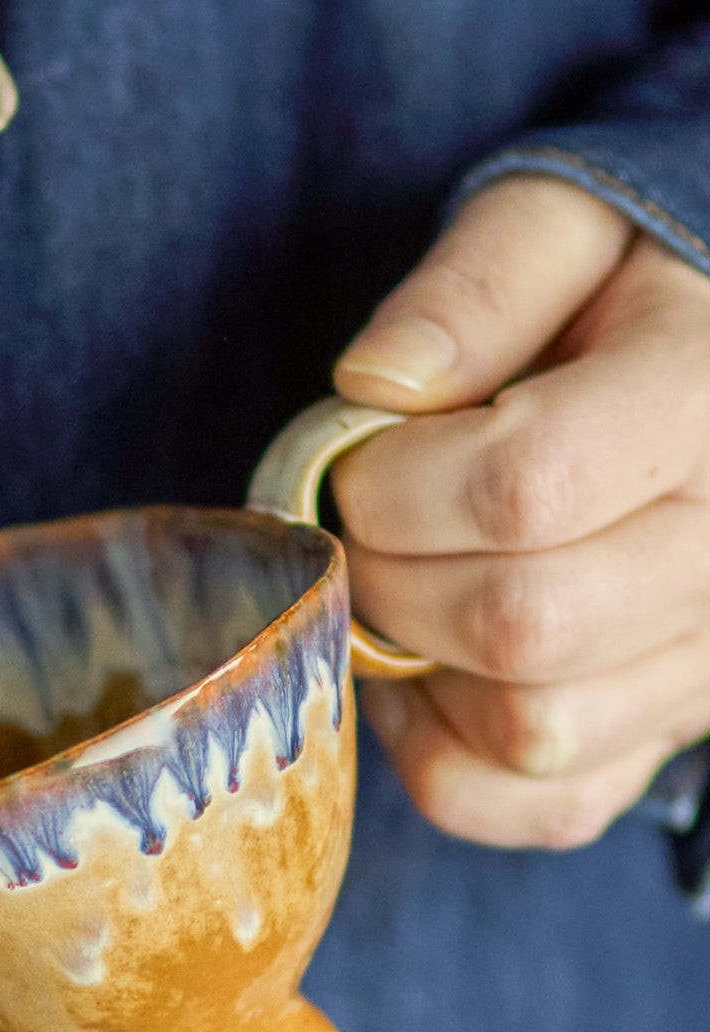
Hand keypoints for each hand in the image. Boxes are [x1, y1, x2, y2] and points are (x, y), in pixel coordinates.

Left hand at [330, 175, 709, 848]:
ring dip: (421, 672)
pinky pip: (544, 807)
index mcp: (705, 402)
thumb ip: (477, 286)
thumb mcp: (562, 224)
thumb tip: (375, 387)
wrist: (705, 372)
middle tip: (363, 529)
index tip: (355, 462)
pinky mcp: (668, 733)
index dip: (396, 489)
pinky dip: (452, 764)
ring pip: (533, 731)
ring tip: (405, 590)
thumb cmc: (626, 289)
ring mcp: (708, 662)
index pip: (530, 487)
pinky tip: (432, 677)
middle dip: (390, 581)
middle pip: (523, 624)